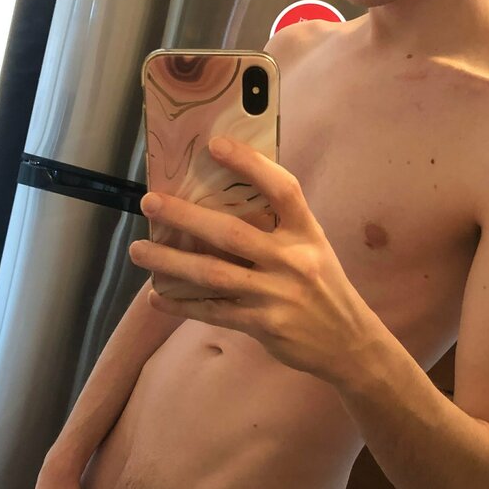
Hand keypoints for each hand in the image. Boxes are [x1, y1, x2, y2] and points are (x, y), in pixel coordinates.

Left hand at [129, 135, 379, 384]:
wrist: (349, 343)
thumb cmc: (324, 287)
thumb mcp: (313, 249)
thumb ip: (279, 229)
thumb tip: (224, 204)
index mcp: (307, 233)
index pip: (282, 189)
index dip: (250, 164)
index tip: (215, 145)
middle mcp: (292, 260)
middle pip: (231, 233)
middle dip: (185, 216)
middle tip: (150, 202)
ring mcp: (276, 295)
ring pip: (213, 274)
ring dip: (170, 261)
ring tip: (139, 250)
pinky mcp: (263, 325)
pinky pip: (213, 311)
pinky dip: (182, 305)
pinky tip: (157, 297)